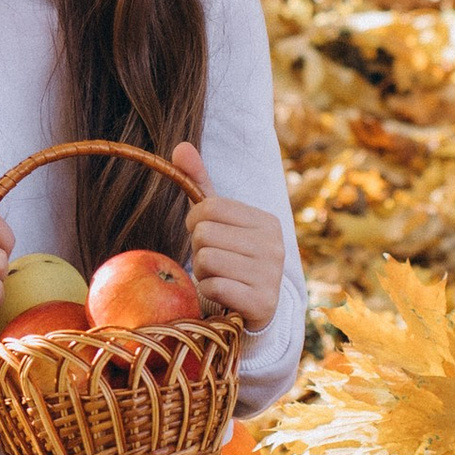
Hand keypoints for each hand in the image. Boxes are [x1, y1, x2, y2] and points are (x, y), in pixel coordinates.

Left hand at [172, 143, 284, 332]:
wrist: (257, 309)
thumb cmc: (232, 258)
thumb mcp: (219, 221)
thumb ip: (200, 183)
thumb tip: (180, 145)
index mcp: (266, 221)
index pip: (209, 207)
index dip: (195, 222)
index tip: (204, 236)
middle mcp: (274, 244)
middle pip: (204, 234)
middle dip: (198, 249)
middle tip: (213, 261)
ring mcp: (271, 274)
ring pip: (206, 260)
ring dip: (202, 272)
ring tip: (219, 277)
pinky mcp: (262, 302)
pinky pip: (213, 287)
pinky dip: (208, 292)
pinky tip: (223, 294)